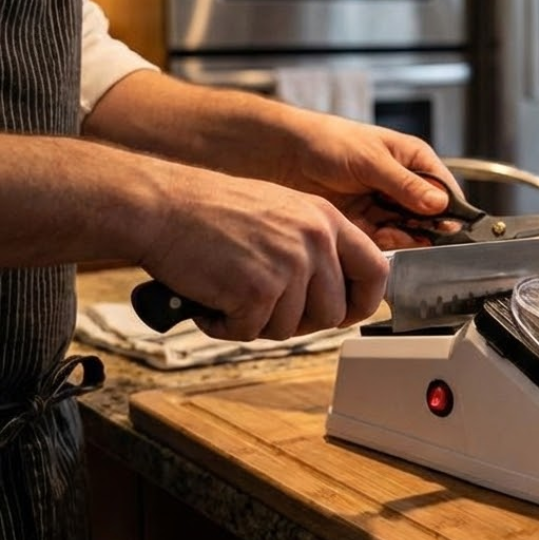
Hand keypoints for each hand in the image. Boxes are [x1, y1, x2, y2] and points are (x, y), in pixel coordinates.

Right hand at [138, 163, 388, 340]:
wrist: (161, 207)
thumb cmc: (212, 211)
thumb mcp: (283, 212)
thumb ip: (314, 246)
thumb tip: (336, 291)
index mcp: (327, 220)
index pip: (376, 271)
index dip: (363, 302)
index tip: (345, 313)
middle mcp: (315, 240)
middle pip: (333, 312)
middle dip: (299, 322)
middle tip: (265, 309)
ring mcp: (289, 265)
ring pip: (290, 328)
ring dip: (257, 323)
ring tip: (231, 294)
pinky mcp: (258, 289)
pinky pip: (251, 332)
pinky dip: (225, 327)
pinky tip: (210, 301)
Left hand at [276, 115, 462, 248]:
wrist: (285, 155)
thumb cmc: (329, 141)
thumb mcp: (371, 160)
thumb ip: (405, 184)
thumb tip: (439, 203)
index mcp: (413, 160)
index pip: (444, 188)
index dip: (451, 210)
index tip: (451, 228)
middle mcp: (403, 185)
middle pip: (430, 215)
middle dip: (428, 228)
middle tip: (425, 237)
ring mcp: (384, 206)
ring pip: (409, 230)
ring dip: (407, 237)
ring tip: (398, 235)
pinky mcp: (365, 224)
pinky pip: (385, 240)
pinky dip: (386, 243)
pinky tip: (382, 240)